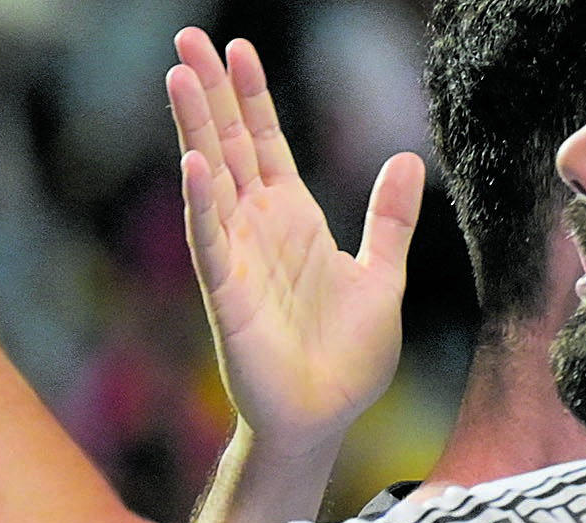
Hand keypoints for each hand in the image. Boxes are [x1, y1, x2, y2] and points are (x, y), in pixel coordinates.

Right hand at [171, 28, 421, 453]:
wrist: (324, 418)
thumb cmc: (346, 360)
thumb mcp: (383, 276)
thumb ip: (390, 219)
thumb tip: (406, 158)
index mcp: (293, 219)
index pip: (265, 142)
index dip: (252, 95)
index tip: (238, 48)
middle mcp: (256, 230)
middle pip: (228, 145)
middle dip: (210, 92)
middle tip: (186, 40)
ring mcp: (236, 259)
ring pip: (210, 180)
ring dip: (195, 129)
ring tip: (179, 77)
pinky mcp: (226, 297)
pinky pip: (210, 242)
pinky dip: (201, 204)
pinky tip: (194, 165)